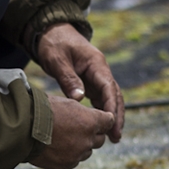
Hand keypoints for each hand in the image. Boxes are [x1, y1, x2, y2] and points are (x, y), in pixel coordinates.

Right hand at [28, 93, 115, 168]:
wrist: (23, 129)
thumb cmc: (42, 110)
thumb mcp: (66, 104)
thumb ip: (82, 113)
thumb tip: (88, 116)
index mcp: (91, 121)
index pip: (109, 122)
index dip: (104, 120)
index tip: (100, 120)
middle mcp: (88, 139)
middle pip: (100, 139)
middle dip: (93, 134)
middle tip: (80, 129)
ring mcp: (78, 154)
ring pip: (87, 151)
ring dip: (81, 146)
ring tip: (65, 138)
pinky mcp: (67, 164)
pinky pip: (74, 160)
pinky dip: (70, 155)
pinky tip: (58, 147)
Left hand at [35, 23, 123, 142]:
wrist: (51, 32)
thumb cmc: (54, 43)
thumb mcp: (58, 60)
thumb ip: (68, 78)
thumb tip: (79, 99)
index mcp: (96, 63)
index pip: (109, 87)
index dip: (111, 106)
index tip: (110, 123)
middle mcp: (100, 70)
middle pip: (114, 95)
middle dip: (117, 116)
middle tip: (116, 136)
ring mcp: (96, 76)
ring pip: (109, 98)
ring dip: (112, 116)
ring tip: (113, 137)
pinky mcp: (89, 81)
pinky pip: (100, 98)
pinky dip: (102, 111)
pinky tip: (101, 126)